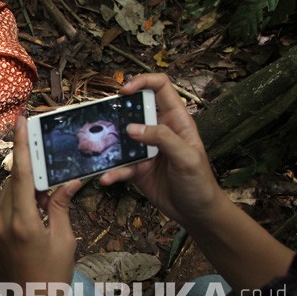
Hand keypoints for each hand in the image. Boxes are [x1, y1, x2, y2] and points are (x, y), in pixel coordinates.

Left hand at [0, 116, 80, 295]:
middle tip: (48, 156)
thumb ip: (61, 206)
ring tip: (48, 188)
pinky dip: (20, 200)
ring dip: (26, 185)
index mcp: (22, 222)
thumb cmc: (52, 277)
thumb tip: (69, 181)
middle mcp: (2, 221)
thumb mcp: (64, 240)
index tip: (20, 121)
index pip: (21, 174)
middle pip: (14, 181)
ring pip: (8, 193)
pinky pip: (5, 207)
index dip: (21, 145)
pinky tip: (37, 206)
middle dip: (31, 167)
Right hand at [99, 74, 223, 228]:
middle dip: (117, 112)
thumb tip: (132, 128)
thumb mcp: (187, 158)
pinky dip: (112, 171)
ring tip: (97, 148)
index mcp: (176, 120)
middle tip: (103, 117)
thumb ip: (163, 139)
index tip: (124, 91)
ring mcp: (146, 149)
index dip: (143, 82)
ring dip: (109, 143)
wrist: (196, 213)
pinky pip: (119, 166)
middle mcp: (159, 130)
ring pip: (122, 138)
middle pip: (134, 110)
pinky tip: (106, 178)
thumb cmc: (199, 183)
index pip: (161, 88)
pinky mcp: (136, 168)